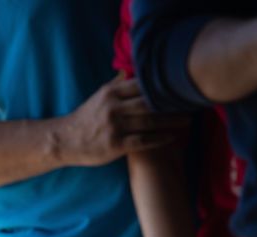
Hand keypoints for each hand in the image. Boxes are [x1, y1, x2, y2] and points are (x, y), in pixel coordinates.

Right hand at [59, 77, 188, 166]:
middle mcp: (113, 108)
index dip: (163, 86)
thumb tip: (133, 70)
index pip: (143, 84)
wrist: (64, 141)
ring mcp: (114, 127)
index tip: (181, 87)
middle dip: (172, 103)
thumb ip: (117, 84)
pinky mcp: (115, 145)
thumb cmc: (85, 119)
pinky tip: (173, 138)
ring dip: (171, 121)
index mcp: (111, 93)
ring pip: (149, 122)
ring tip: (188, 120)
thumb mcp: (98, 97)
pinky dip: (160, 139)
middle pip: (150, 102)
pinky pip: (143, 141)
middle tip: (192, 103)